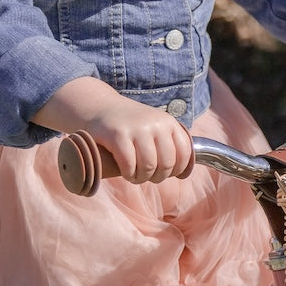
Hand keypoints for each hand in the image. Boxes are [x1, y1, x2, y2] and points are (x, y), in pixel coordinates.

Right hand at [33, 77, 194, 183]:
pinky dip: (129, 174)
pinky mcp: (117, 135)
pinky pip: (129, 165)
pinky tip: (126, 173)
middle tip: (148, 176)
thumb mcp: (155, 126)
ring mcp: (137, 128)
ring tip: (136, 176)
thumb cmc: (131, 124)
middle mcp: (156, 124)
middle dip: (158, 176)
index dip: (178, 170)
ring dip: (142, 178)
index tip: (168, 174)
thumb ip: (170, 143)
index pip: (184, 153)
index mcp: (169, 122)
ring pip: (149, 166)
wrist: (100, 107)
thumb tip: (185, 173)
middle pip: (166, 164)